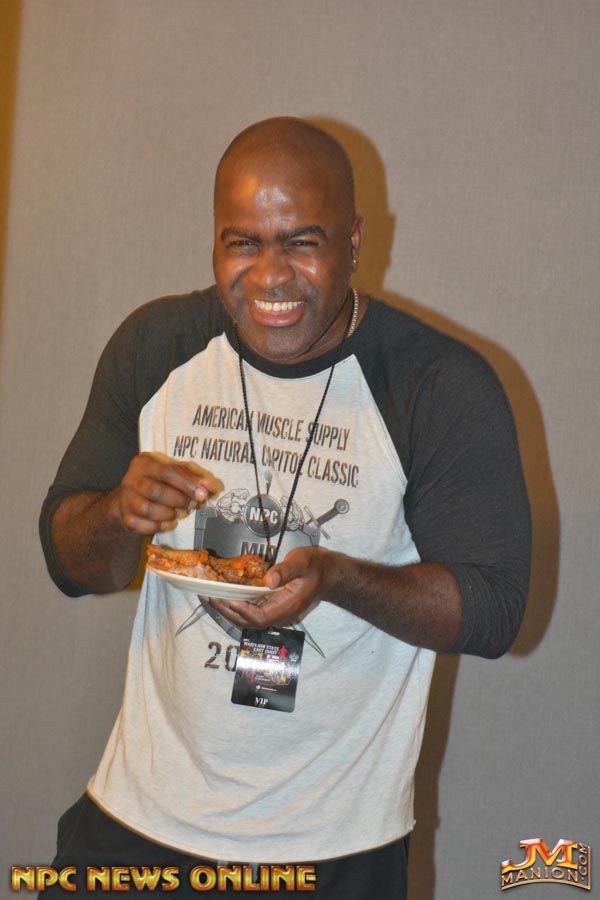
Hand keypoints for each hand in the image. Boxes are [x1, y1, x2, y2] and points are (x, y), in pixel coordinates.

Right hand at [111, 453, 214, 534]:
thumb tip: (210, 488)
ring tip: (178, 513)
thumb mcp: (175, 474)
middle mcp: (131, 479)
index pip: (166, 472)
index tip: (202, 494)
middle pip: (156, 491)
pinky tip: (167, 522)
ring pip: (148, 510)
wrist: (131, 499)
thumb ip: (193, 478)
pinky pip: (142, 525)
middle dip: (179, 500)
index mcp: (144, 463)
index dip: (186, 484)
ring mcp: (126, 499)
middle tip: (192, 505)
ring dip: (169, 514)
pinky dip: (158, 526)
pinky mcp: (126, 517)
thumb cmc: (159, 482)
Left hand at [210, 546, 339, 628]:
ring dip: (228, 609)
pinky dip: (236, 604)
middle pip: (248, 621)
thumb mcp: (302, 562)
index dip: (241, 610)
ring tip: (211, 596)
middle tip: (209, 596)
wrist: (329, 574)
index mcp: (287, 607)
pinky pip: (251, 610)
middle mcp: (280, 615)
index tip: (226, 598)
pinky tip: (225, 594)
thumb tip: (268, 580)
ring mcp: (276, 613)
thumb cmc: (316, 567)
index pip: (259, 617)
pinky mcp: (273, 607)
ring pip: (247, 618)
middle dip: (227, 610)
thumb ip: (285, 571)